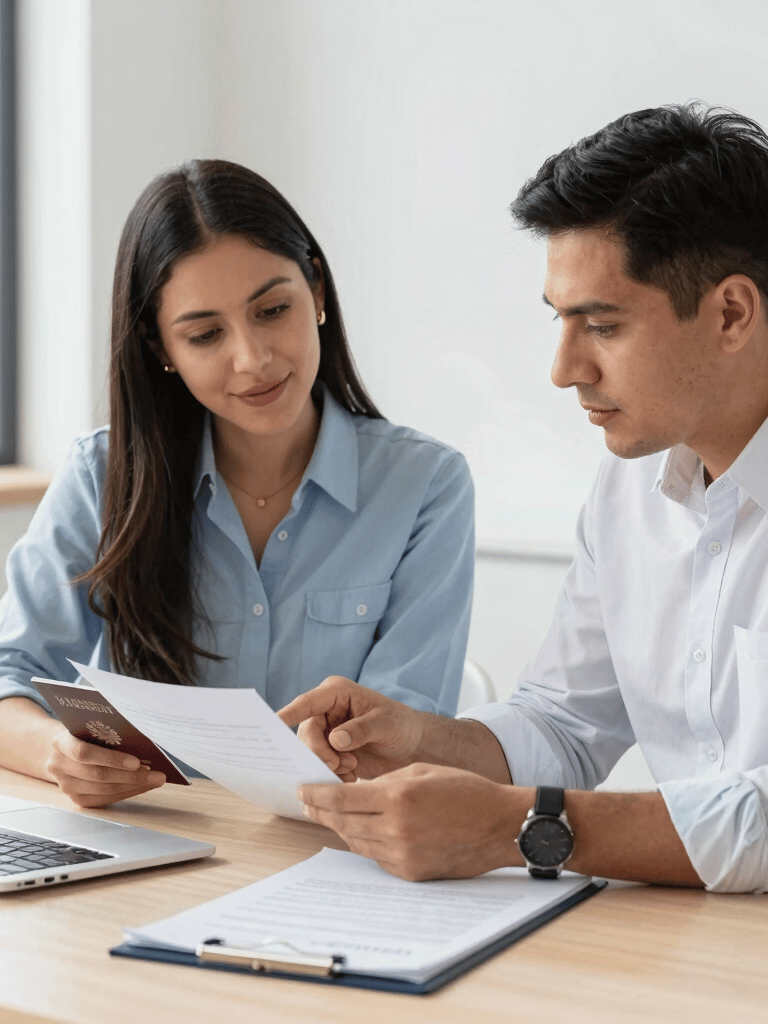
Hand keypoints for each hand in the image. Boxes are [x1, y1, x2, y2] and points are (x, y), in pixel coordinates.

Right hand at [46, 727, 165, 807]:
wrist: (63, 751)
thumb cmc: (84, 734)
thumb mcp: (89, 727)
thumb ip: (106, 734)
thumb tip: (144, 744)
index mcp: (60, 743)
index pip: (84, 753)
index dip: (111, 759)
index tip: (137, 761)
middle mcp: (59, 766)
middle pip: (98, 775)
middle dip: (131, 776)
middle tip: (156, 774)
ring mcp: (66, 786)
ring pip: (103, 790)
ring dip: (133, 786)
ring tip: (154, 780)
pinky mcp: (76, 799)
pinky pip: (105, 799)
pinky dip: (126, 793)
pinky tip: (142, 786)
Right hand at [278, 676, 423, 780]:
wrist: (412, 746)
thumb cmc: (400, 724)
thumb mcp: (386, 723)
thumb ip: (361, 729)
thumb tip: (336, 739)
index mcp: (336, 694)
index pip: (308, 702)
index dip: (290, 712)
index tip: (274, 722)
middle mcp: (326, 712)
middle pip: (305, 733)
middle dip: (318, 752)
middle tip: (338, 764)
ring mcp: (326, 734)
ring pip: (309, 752)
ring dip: (327, 765)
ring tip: (351, 769)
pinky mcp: (330, 754)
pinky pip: (319, 767)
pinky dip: (332, 776)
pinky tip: (351, 777)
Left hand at [298, 763, 527, 880]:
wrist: (499, 825)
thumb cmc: (466, 791)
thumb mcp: (422, 771)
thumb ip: (386, 780)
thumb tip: (357, 791)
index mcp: (397, 797)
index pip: (341, 798)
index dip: (316, 794)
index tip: (301, 790)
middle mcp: (395, 828)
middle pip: (343, 822)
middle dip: (322, 811)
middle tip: (307, 803)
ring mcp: (402, 854)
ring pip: (356, 841)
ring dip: (340, 828)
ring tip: (328, 816)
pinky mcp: (410, 872)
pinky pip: (376, 857)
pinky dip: (365, 843)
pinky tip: (360, 832)